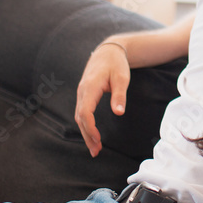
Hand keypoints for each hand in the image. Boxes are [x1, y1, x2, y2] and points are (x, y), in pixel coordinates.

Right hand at [75, 42, 129, 156]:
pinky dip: (86, 125)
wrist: (108, 51)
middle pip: (80, 117)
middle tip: (96, 152)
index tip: (99, 139)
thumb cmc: (116, 64)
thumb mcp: (122, 78)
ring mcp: (81, 93)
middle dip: (87, 135)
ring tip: (95, 148)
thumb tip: (119, 113)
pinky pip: (82, 112)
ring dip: (86, 133)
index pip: (85, 111)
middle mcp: (82, 91)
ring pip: (79, 116)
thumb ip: (120, 95)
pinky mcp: (84, 95)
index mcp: (90, 87)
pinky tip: (92, 134)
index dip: (90, 127)